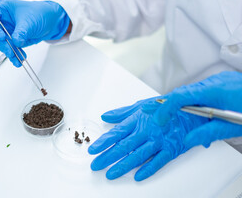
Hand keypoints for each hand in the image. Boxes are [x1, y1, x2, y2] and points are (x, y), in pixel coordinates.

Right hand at [0, 0, 69, 66]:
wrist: (51, 21)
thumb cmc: (40, 13)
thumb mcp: (29, 21)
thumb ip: (21, 32)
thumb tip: (15, 42)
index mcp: (2, 9)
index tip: (1, 36)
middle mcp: (2, 20)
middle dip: (1, 44)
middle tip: (10, 50)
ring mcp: (7, 31)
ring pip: (1, 44)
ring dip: (8, 52)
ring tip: (17, 57)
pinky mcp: (13, 40)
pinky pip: (10, 49)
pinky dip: (14, 56)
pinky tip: (19, 60)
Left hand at [88, 100, 207, 180]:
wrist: (190, 109)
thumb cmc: (164, 107)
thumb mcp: (141, 105)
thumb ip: (123, 113)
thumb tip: (106, 116)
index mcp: (138, 120)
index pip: (117, 132)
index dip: (104, 142)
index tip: (93, 150)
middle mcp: (146, 131)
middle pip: (124, 146)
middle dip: (108, 157)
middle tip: (96, 165)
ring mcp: (159, 140)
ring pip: (138, 155)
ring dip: (123, 166)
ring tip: (110, 174)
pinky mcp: (171, 148)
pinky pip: (158, 161)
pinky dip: (148, 169)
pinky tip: (137, 176)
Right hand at [153, 71, 241, 147]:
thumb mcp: (233, 126)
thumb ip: (208, 133)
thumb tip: (190, 140)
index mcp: (214, 92)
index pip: (181, 97)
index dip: (165, 107)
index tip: (159, 118)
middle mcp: (214, 82)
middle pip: (184, 92)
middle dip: (172, 105)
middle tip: (163, 117)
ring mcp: (219, 79)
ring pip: (194, 91)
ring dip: (186, 104)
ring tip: (187, 118)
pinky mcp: (224, 80)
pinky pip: (203, 90)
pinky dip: (198, 100)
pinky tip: (204, 111)